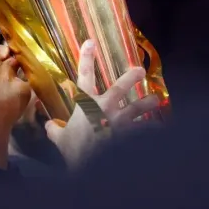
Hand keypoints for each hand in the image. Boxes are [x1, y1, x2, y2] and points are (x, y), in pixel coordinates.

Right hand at [45, 40, 160, 167]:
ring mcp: (119, 121)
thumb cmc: (74, 149)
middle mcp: (105, 107)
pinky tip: (160, 129)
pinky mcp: (130, 134)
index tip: (90, 42)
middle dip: (131, 77)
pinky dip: (152, 130)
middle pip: (120, 87)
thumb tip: (48, 125)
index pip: (84, 76)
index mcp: (86, 104)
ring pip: (137, 107)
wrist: (91, 166)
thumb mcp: (59, 139)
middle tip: (140, 70)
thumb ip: (54, 129)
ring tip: (156, 98)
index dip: (86, 58)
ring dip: (148, 102)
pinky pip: (144, 131)